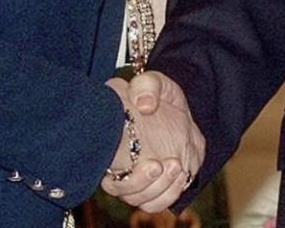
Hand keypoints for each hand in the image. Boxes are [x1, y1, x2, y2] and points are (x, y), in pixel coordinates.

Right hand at [102, 74, 204, 212]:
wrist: (177, 109)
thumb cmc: (159, 96)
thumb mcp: (154, 82)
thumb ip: (147, 86)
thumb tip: (144, 104)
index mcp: (111, 141)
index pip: (105, 168)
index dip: (123, 176)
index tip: (150, 162)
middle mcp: (120, 165)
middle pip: (122, 190)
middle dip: (142, 185)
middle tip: (159, 165)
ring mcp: (137, 177)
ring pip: (140, 199)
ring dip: (158, 188)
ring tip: (175, 165)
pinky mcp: (155, 185)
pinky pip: (155, 202)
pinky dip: (168, 195)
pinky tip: (180, 176)